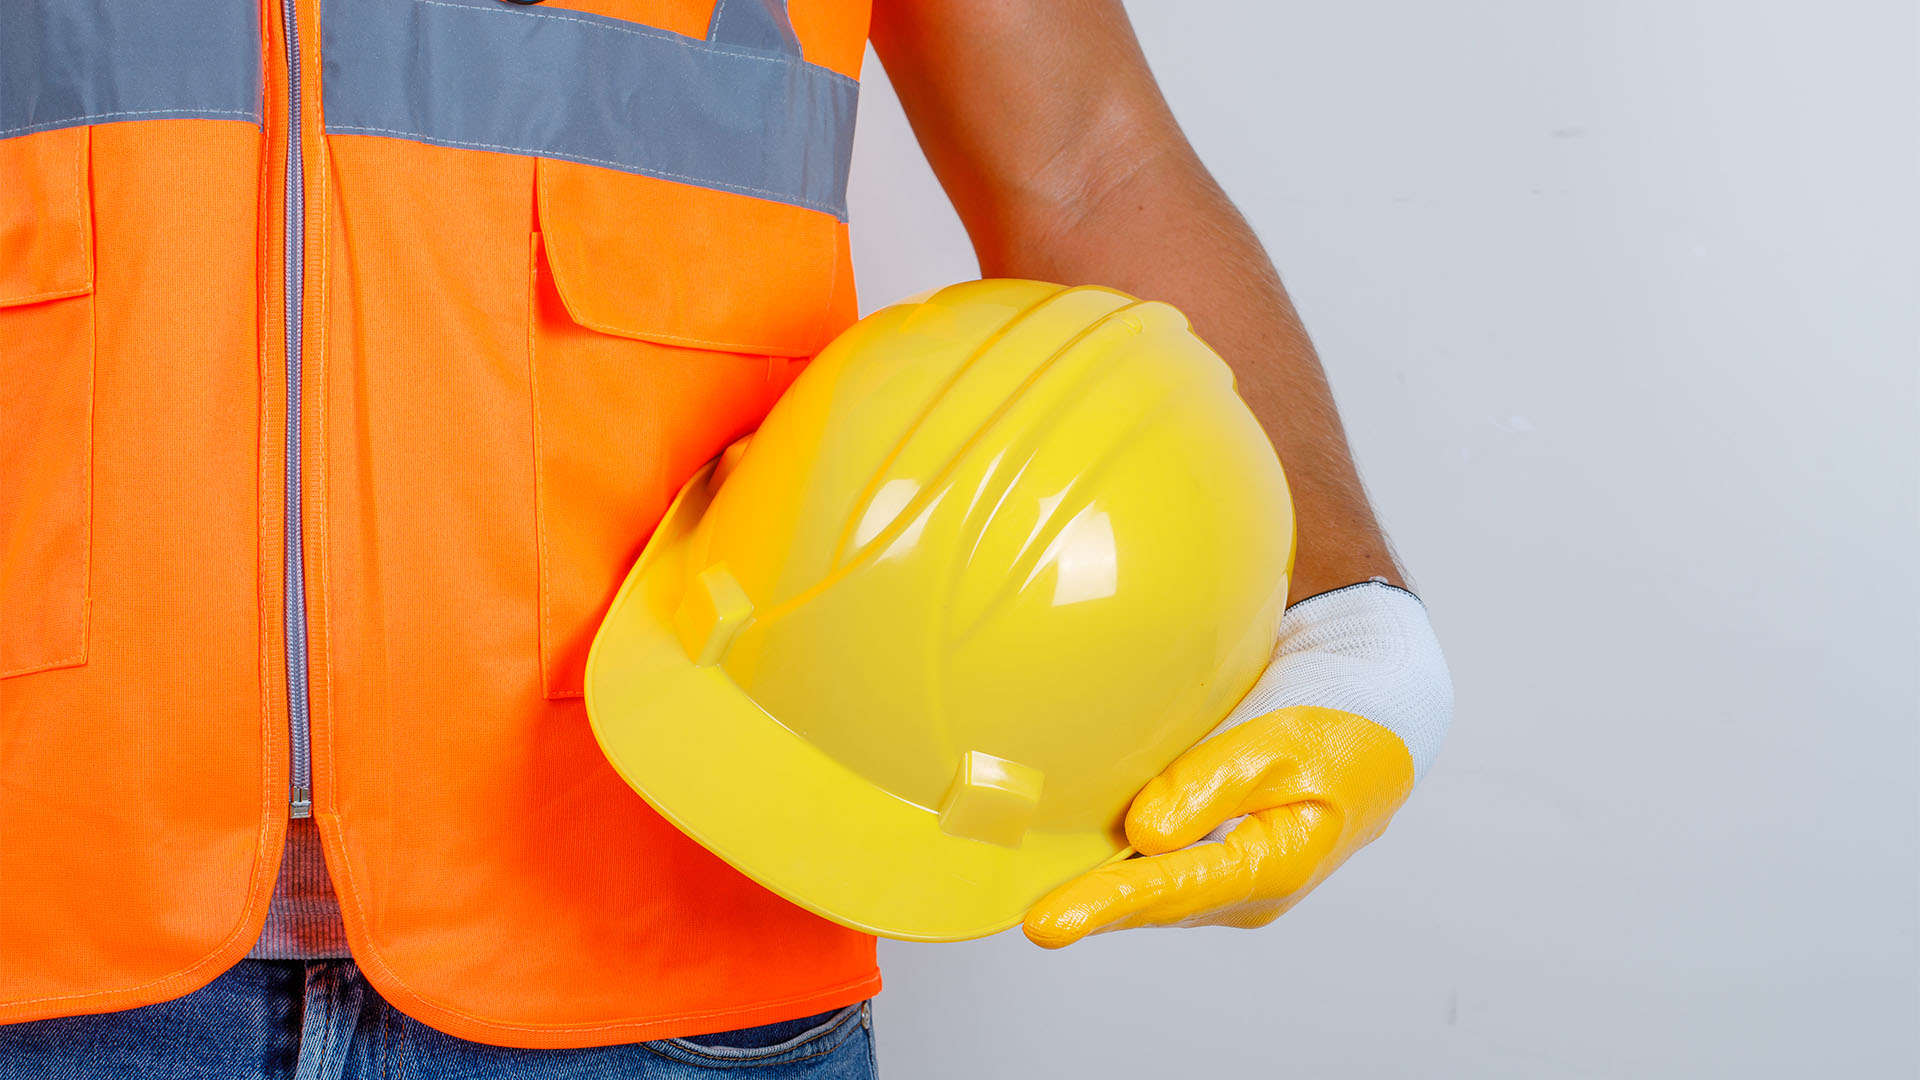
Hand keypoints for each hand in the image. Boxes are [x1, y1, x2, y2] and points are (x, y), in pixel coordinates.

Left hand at [1024, 582, 1449, 945]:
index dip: (1108, 904)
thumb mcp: (1279, 743)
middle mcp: (1251, 887)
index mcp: (1276, 865)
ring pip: (1158, 889)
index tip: (1050, 923)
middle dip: (1096, 909)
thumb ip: (1209, 785)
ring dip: (1104, 891)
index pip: (1175, 888)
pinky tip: (1080, 857)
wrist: (1372, 719)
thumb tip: (1145, 834)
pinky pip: (1163, 867)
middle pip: (1160, 902)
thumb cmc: (1337, 726)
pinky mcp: (1219, 854)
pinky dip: (1123, 865)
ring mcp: (1235, 876)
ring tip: (1041, 897)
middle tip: (1034, 919)